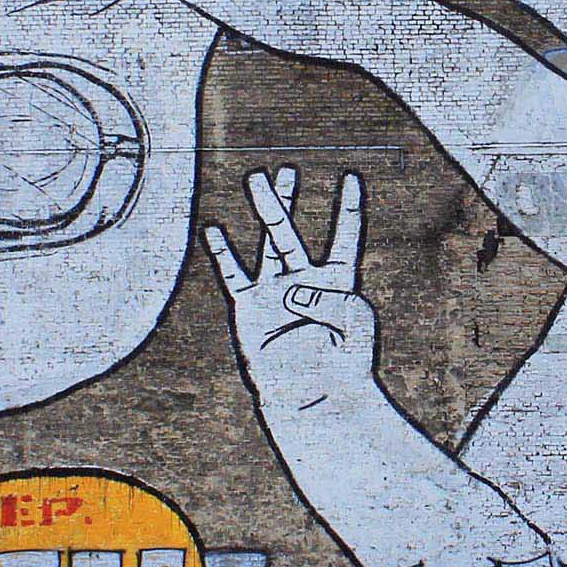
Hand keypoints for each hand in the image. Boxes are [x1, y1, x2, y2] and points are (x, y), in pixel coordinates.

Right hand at [206, 168, 375, 403]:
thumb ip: (329, 298)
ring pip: (267, 243)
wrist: (316, 397)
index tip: (351, 178)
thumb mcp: (353, 323)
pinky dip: (224, 253)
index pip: (345, 237)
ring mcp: (275, 293)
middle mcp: (303, 281)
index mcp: (338, 282)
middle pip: (294, 232)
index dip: (349, 209)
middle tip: (284, 169)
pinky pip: (235, 276)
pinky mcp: (250, 310)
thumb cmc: (344, 362)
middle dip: (287, 201)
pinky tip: (214, 230)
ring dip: (263, 213)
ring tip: (257, 179)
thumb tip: (292, 290)